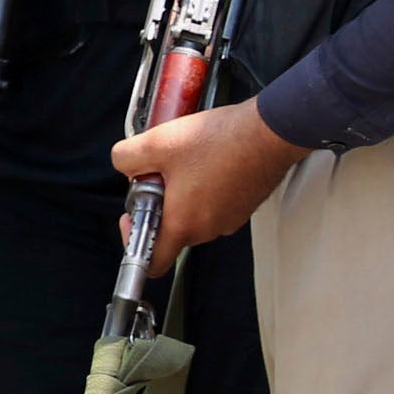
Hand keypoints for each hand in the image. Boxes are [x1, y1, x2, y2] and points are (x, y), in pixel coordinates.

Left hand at [110, 99, 308, 264]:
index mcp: (183, 224)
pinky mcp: (243, 205)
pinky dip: (204, 187)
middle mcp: (208, 229)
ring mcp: (229, 219)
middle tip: (159, 172)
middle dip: (159, 203)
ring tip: (185, 160)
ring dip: (182, 193)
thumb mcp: (157, 142)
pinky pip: (214, 203)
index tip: (132, 217)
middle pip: (172, 229)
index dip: (134, 242)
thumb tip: (124, 165)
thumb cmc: (221, 141)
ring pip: (193, 214)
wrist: (269, 132)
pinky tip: (206, 159)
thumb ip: (127, 158)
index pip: (153, 262)